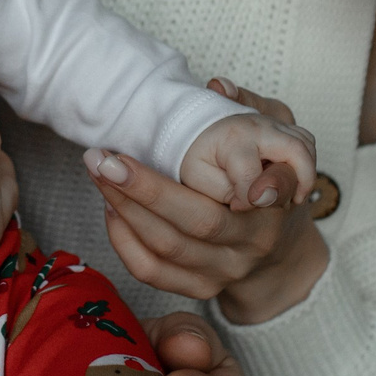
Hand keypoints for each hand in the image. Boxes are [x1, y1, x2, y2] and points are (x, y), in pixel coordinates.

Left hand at [86, 82, 327, 325]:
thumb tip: (217, 87)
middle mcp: (253, 242)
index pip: (264, 194)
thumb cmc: (268, 177)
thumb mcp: (277, 136)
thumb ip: (253, 107)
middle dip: (146, 189)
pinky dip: (123, 240)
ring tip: (98, 173)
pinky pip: (152, 272)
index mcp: (276, 203)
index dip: (231, 179)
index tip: (190, 151)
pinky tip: (110, 207)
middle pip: (199, 222)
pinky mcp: (202, 288)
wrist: (277, 247)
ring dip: (125, 208)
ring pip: (168, 247)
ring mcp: (227, 270)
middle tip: (103, 158)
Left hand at [178, 106, 317, 210]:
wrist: (194, 127)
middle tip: (293, 202)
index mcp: (234, 138)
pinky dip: (304, 160)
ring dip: (306, 171)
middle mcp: (258, 125)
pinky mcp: (280, 122)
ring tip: (293, 195)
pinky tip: (292, 179)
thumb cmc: (195, 156)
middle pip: (297, 149)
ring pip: (306, 143)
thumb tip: (258, 199)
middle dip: (302, 181)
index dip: (248, 200)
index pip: (254, 176)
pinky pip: (305, 138)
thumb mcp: (197, 177)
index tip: (237, 207)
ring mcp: (272, 120)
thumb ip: (225, 191)